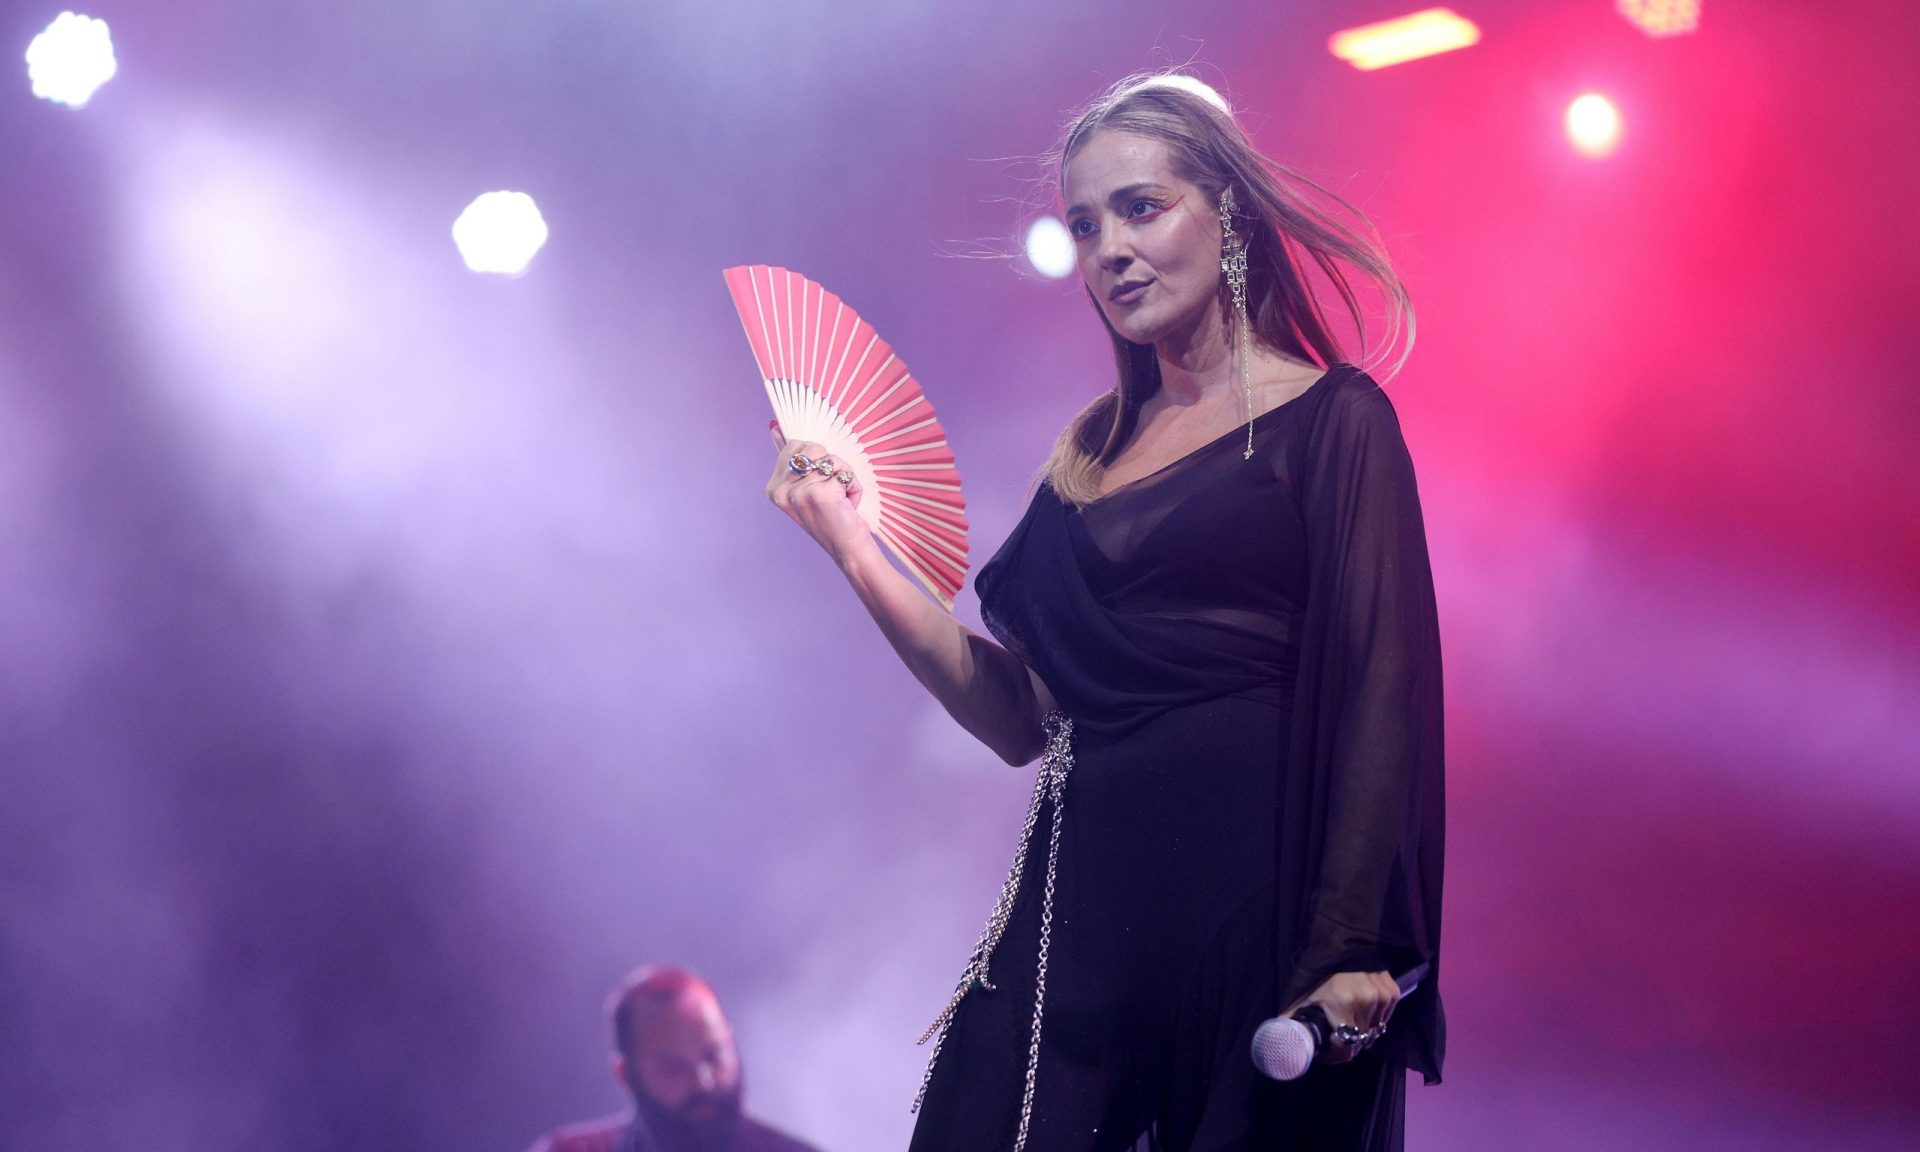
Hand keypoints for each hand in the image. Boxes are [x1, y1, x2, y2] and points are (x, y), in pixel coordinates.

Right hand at [764, 423, 873, 563]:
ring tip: (839, 498)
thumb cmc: (831, 515)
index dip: (815, 458)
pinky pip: (845, 473)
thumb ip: (791, 458)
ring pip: (831, 460)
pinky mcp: (818, 494)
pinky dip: (853, 487)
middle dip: (830, 464)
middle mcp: (780, 491)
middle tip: (831, 489)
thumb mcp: (806, 486)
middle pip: (813, 449)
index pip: (794, 445)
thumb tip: (774, 426)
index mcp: (774, 487)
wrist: (847, 548)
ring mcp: (797, 493)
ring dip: (844, 476)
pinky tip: (847, 505)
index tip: (818, 481)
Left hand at [1287, 970, 1398, 1064]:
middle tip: (1339, 1030)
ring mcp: (1378, 991)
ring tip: (1353, 1016)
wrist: (1333, 955)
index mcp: (1341, 1003)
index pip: (1347, 1048)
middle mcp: (1364, 997)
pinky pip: (1389, 1012)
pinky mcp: (1389, 986)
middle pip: (1362, 1040)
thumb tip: (1277, 1048)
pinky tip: (1369, 1008)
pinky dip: (1381, 1013)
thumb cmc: (1316, 984)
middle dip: (1350, 1040)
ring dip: (1366, 1027)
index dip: (1336, 1054)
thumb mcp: (1301, 1003)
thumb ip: (1291, 1026)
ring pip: (1376, 1028)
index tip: (1328, 1051)